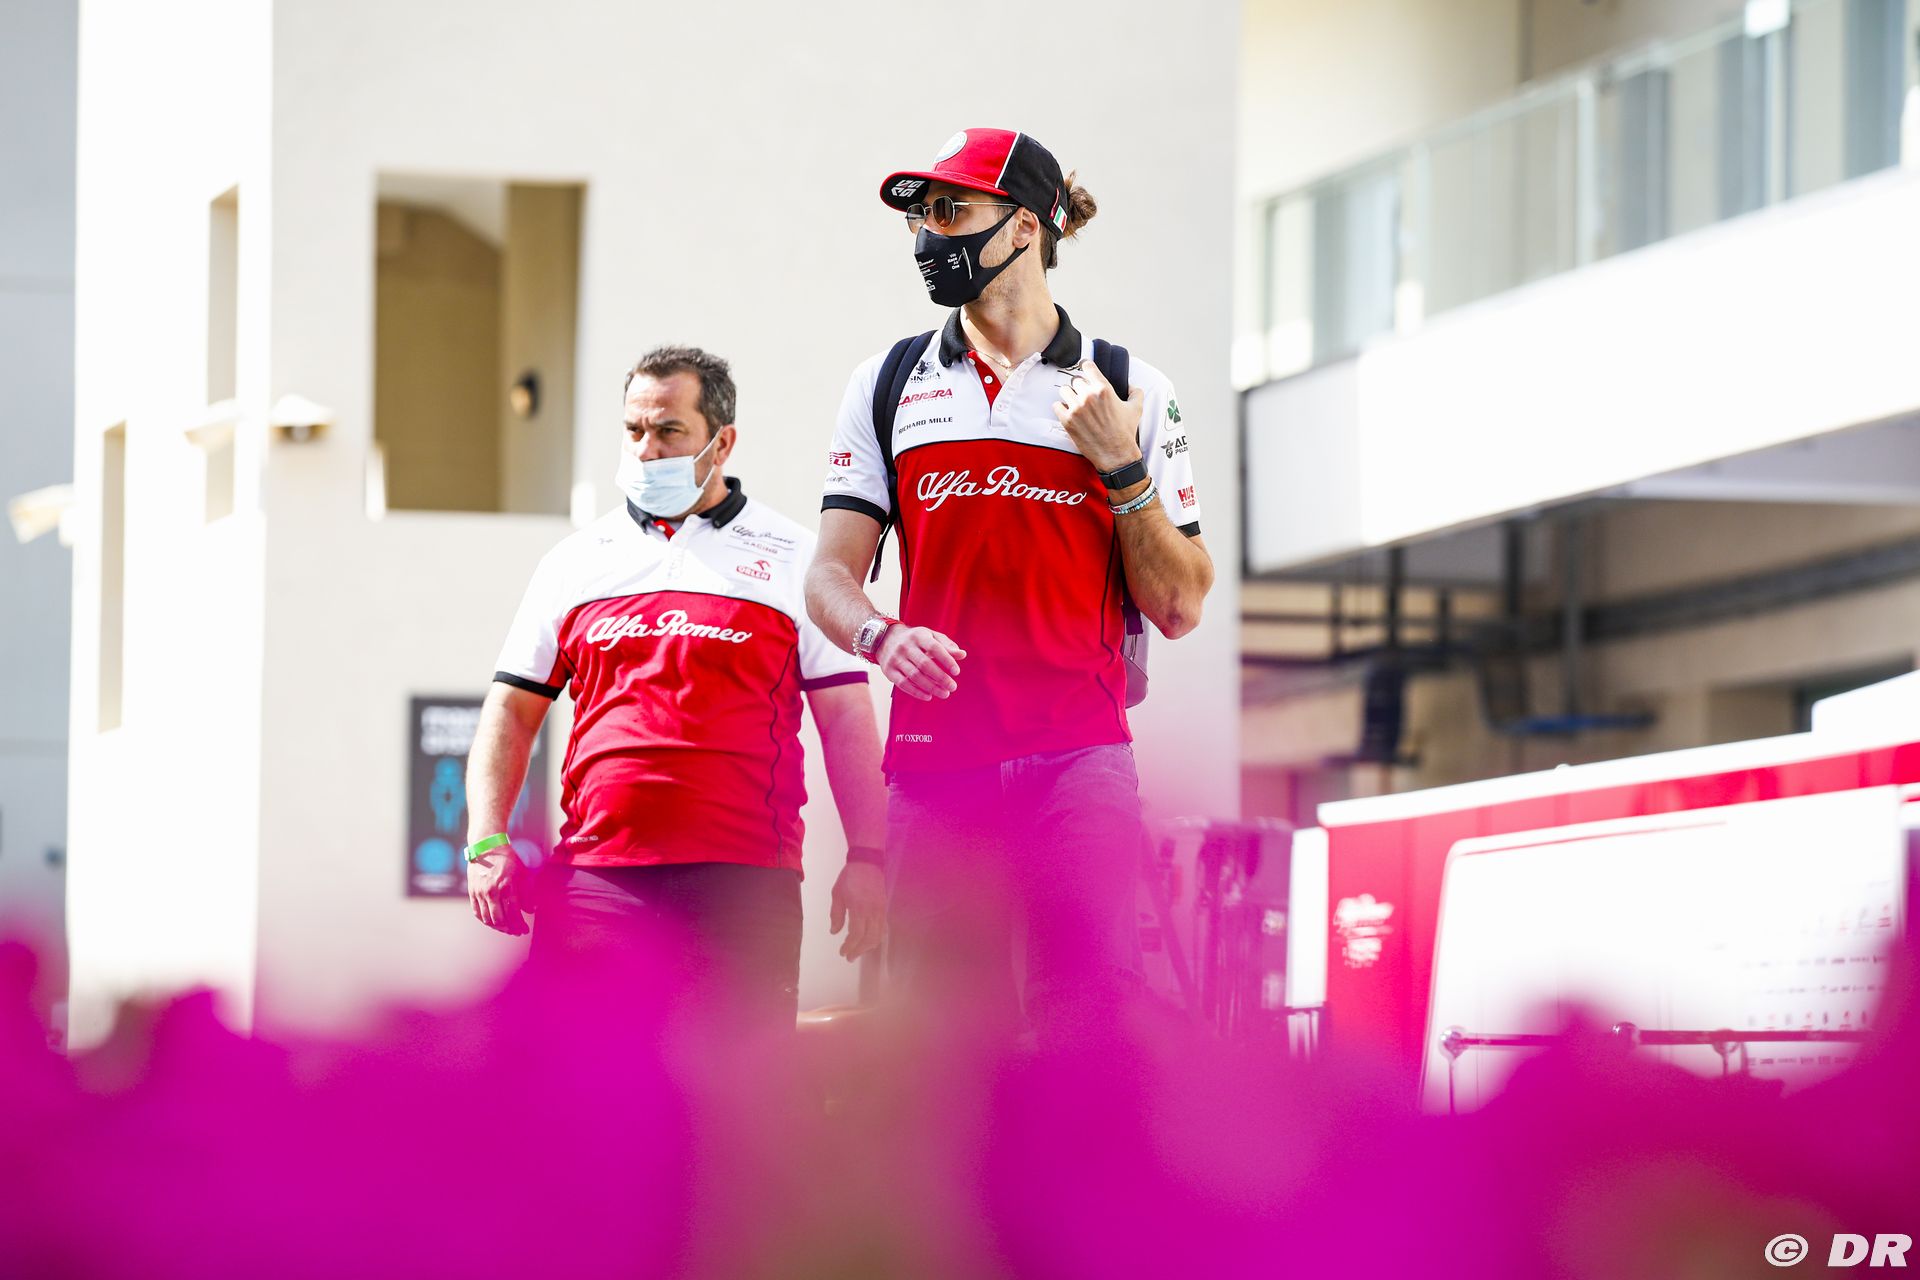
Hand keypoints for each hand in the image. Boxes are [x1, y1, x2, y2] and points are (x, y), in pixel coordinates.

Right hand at [467, 847, 530, 935]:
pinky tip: (494, 922)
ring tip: (507, 928)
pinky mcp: (472, 893)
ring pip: (487, 919)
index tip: (525, 930)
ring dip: (498, 927)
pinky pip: (478, 913)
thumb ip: (527, 894)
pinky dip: (486, 921)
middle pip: (499, 920)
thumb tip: (531, 910)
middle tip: (516, 931)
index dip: (519, 925)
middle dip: (510, 929)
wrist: (486, 848)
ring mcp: (480, 893)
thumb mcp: (523, 873)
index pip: (513, 913)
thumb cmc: (508, 859)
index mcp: (506, 886)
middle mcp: (491, 892)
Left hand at [830, 861, 886, 960]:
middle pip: (869, 939)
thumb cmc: (849, 878)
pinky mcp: (884, 909)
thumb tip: (835, 932)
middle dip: (859, 950)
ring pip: (878, 936)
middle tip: (849, 957)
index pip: (856, 935)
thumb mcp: (837, 895)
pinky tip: (870, 940)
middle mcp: (872, 913)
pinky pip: (883, 928)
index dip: (849, 946)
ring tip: (858, 950)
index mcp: (859, 909)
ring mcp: (880, 911)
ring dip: (868, 946)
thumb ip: (836, 915)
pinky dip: (877, 938)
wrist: (867, 863)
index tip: (842, 952)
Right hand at [875, 624, 965, 701]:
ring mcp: (895, 659)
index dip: (946, 660)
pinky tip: (929, 696)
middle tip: (953, 687)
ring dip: (931, 687)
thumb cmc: (915, 640)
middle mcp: (905, 646)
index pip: (934, 648)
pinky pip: (903, 684)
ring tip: (944, 694)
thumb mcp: (930, 637)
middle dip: (940, 677)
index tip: (957, 672)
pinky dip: (916, 692)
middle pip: (924, 664)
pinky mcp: (889, 671)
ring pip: (914, 676)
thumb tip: (963, 655)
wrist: (885, 639)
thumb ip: (947, 646)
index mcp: (918, 636)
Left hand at [1053, 359, 1145, 473]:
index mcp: (1104, 389)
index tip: (1085, 370)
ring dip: (1068, 395)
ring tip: (1074, 403)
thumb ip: (1136, 392)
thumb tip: (1131, 386)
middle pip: (1075, 380)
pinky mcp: (1067, 421)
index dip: (1086, 368)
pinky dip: (1061, 408)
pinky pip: (1056, 406)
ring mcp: (1076, 408)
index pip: (1087, 366)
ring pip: (1064, 390)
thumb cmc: (1125, 432)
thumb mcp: (1136, 409)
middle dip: (1080, 387)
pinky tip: (1068, 412)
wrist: (1116, 455)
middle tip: (1084, 396)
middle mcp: (1088, 396)